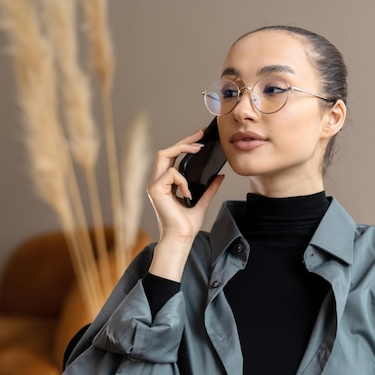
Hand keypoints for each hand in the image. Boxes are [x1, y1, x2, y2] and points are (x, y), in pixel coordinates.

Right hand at [146, 129, 223, 280]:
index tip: (200, 137)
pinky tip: (188, 193)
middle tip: (201, 134)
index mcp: (166, 184)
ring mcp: (154, 185)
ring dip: (182, 149)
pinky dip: (182, 180)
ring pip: (163, 155)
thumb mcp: (202, 201)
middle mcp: (157, 182)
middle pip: (166, 151)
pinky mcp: (156, 190)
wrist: (181, 239)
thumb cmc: (187, 225)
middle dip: (183, 140)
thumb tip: (219, 176)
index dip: (185, 144)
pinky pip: (171, 174)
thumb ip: (209, 188)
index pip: (172, 157)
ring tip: (197, 150)